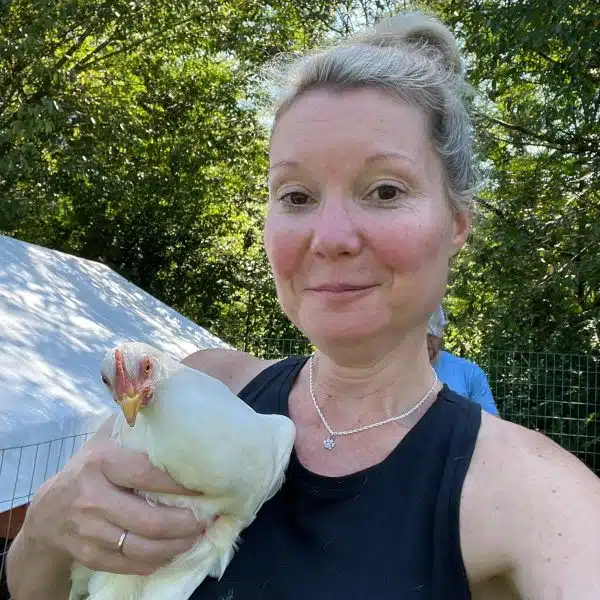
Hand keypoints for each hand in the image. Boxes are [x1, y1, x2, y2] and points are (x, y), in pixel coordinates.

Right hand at [25, 432, 205, 575]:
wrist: (48, 510)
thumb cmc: (90, 468)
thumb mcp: (105, 441)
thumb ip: (133, 425)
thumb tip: (169, 403)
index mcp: (101, 463)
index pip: (147, 475)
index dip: (179, 485)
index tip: (205, 487)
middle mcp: (92, 498)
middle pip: (148, 520)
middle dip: (185, 524)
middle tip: (206, 519)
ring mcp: (89, 531)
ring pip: (142, 548)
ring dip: (177, 546)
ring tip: (196, 536)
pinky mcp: (89, 556)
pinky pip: (130, 564)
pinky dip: (157, 560)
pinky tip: (173, 550)